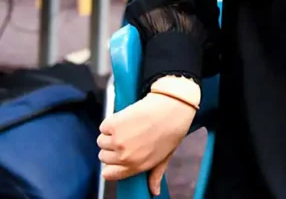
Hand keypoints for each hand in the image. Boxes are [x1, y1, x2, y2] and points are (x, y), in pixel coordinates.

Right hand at [97, 78, 197, 194]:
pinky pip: (103, 127)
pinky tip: (126, 118)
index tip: (117, 156)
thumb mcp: (165, 156)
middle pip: (103, 156)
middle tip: (127, 137)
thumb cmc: (172, 130)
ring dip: (110, 135)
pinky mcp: (113, 125)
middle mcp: (124, 156)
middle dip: (112, 148)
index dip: (111, 164)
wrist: (173, 107)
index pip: (108, 174)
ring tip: (128, 127)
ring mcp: (117, 141)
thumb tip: (154, 192)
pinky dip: (111, 123)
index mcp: (136, 166)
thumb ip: (155, 175)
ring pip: (101, 141)